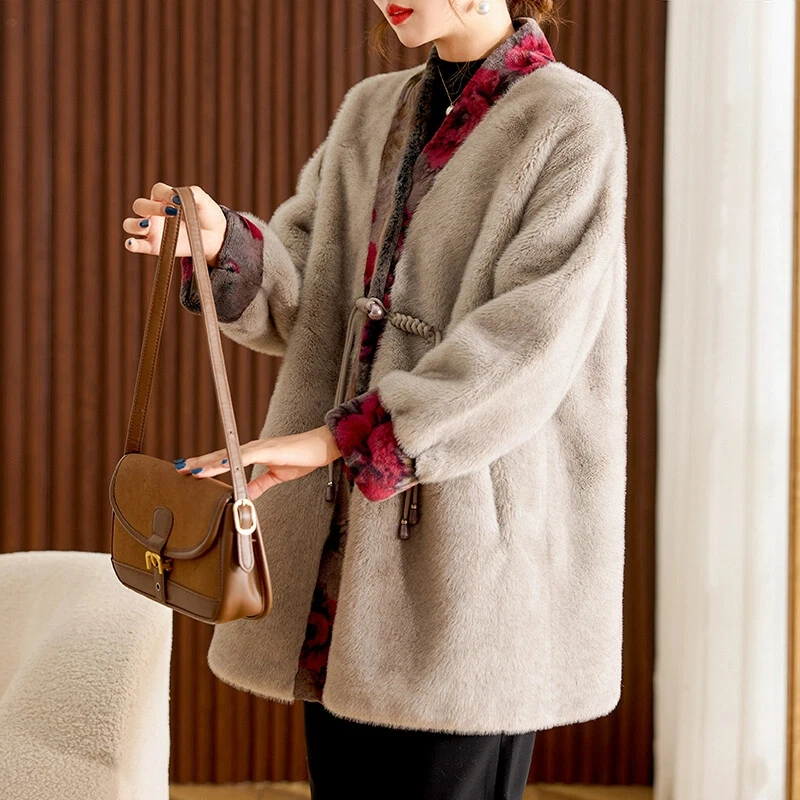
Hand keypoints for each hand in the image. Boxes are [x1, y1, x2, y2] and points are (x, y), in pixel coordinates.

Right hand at [122, 182, 226, 265]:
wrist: (216, 237)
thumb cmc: (207, 215)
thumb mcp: (203, 200)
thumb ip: (192, 193)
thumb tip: (177, 196)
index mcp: (165, 198)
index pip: (157, 190)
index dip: (166, 193)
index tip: (178, 201)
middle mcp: (154, 212)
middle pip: (139, 205)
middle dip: (152, 207)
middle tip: (172, 213)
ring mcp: (152, 230)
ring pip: (130, 224)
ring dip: (135, 224)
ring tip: (148, 225)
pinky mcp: (154, 246)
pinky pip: (137, 245)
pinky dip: (131, 244)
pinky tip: (132, 243)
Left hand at [173, 426, 341, 500]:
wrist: (321, 448)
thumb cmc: (301, 457)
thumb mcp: (277, 477)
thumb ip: (260, 484)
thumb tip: (246, 495)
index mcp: (253, 454)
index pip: (225, 460)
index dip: (206, 465)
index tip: (189, 470)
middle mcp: (252, 448)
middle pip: (220, 456)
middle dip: (200, 462)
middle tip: (179, 468)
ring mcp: (259, 447)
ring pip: (228, 455)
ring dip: (209, 462)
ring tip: (191, 468)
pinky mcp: (269, 450)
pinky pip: (246, 456)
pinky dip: (231, 460)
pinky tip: (219, 465)